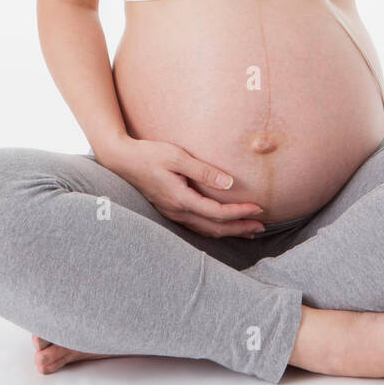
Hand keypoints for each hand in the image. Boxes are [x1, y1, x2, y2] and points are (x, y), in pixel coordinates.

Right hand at [99, 135, 265, 237]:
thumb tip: (229, 184)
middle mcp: (177, 211)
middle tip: (261, 226)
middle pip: (214, 228)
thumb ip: (203, 171)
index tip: (258, 208)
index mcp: (180, 199)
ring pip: (205, 230)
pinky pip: (197, 226)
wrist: (122, 160)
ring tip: (249, 230)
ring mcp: (172, 213)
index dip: (239, 213)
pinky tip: (222, 225)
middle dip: (239, 228)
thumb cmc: (149, 154)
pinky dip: (214, 228)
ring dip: (229, 231)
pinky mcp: (170, 210)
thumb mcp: (177, 156)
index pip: (217, 213)